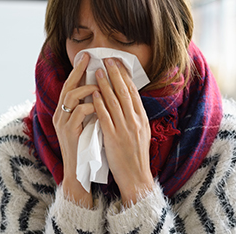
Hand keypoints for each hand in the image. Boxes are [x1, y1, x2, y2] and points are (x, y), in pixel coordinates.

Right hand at [52, 52, 97, 207]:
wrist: (80, 173)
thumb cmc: (88, 148)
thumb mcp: (89, 125)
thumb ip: (91, 109)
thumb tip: (102, 90)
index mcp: (65, 112)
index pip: (70, 86)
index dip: (78, 71)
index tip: (86, 57)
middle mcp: (60, 115)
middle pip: (67, 86)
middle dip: (78, 71)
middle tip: (88, 57)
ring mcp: (62, 123)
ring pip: (71, 97)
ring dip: (87, 89)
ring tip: (99, 84)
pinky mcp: (68, 132)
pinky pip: (78, 113)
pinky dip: (90, 107)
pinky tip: (99, 106)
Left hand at [92, 58, 153, 205]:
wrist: (136, 176)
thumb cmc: (136, 156)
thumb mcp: (142, 132)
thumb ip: (135, 116)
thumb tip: (129, 101)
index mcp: (142, 118)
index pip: (133, 92)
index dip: (125, 76)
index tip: (118, 64)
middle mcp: (135, 120)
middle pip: (124, 92)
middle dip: (115, 74)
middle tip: (108, 59)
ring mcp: (125, 128)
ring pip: (114, 101)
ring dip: (105, 84)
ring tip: (97, 71)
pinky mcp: (113, 137)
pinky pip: (105, 116)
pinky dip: (99, 103)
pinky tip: (93, 93)